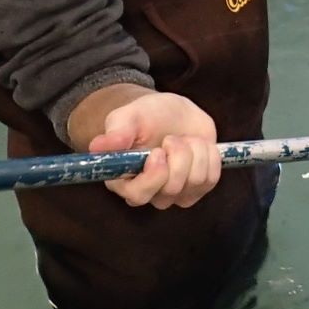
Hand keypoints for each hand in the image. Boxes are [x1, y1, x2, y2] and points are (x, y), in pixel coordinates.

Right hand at [88, 92, 221, 209]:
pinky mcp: (198, 187)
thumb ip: (116, 132)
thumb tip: (97, 146)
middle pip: (171, 189)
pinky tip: (198, 145)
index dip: (153, 177)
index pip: (138, 195)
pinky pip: (212, 179)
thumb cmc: (145, 116)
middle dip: (178, 156)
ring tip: (184, 139)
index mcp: (124, 180)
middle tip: (172, 137)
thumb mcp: (129, 116)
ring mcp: (176, 193)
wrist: (171, 113)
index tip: (158, 152)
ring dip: (195, 152)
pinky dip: (210, 156)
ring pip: (196, 182)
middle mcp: (150, 192)